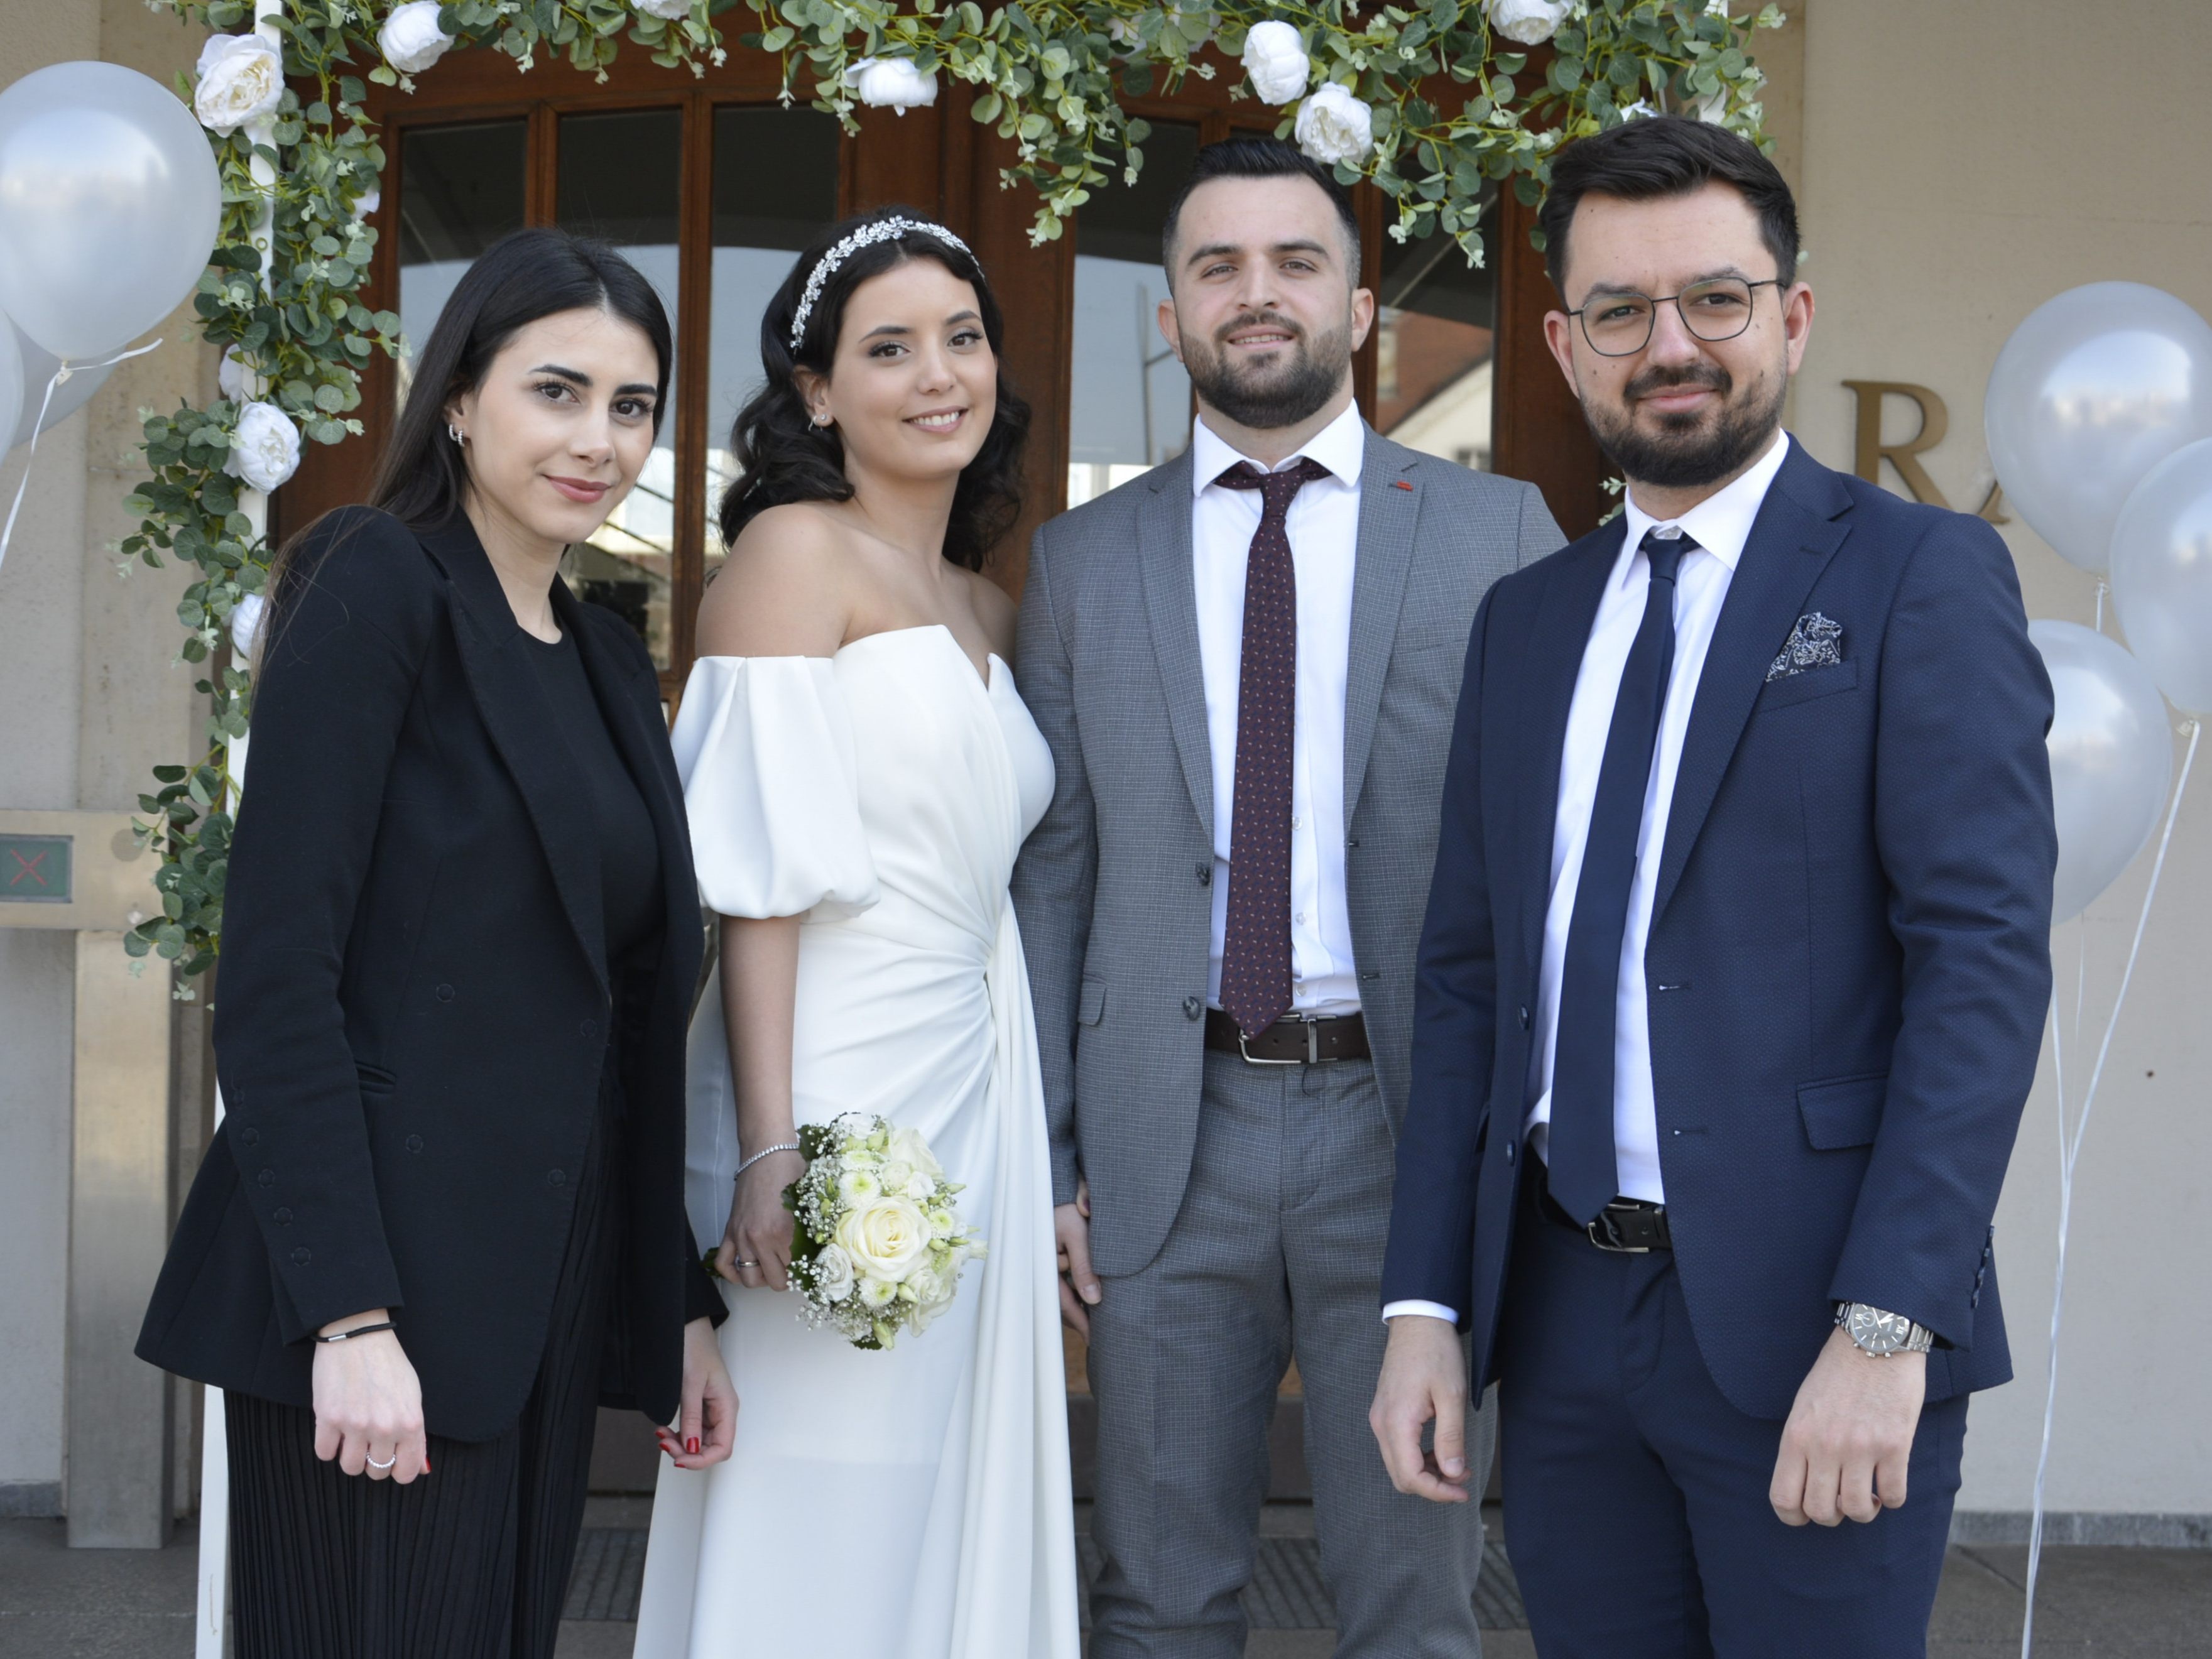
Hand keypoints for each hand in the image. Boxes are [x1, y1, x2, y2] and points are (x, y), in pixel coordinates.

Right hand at [311, 1309, 427, 1483]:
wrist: (358, 1336)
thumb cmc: (388, 1364)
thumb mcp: (412, 1395)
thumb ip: (413, 1432)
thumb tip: (416, 1466)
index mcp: (410, 1423)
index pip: (406, 1471)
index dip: (399, 1472)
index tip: (393, 1465)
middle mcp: (384, 1428)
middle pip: (376, 1471)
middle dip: (373, 1462)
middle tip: (370, 1444)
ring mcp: (355, 1425)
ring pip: (349, 1467)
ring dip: (350, 1456)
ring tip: (351, 1437)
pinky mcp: (328, 1418)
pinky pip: (324, 1453)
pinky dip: (328, 1446)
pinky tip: (334, 1430)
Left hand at [655, 1317, 737, 1469]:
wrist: (686, 1325)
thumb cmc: (693, 1347)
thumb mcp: (690, 1384)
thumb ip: (691, 1417)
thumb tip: (691, 1448)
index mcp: (727, 1406)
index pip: (723, 1448)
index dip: (702, 1460)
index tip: (679, 1459)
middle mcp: (722, 1411)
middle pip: (711, 1448)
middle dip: (688, 1453)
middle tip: (664, 1445)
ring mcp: (711, 1409)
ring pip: (700, 1441)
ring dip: (681, 1445)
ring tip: (661, 1435)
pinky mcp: (699, 1405)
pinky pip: (692, 1429)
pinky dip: (678, 1434)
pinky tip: (664, 1429)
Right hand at [715, 1147, 802, 1290]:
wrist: (767, 1152)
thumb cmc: (793, 1172)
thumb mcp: (810, 1203)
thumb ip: (812, 1232)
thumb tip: (820, 1255)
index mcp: (784, 1234)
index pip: (796, 1272)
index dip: (806, 1271)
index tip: (811, 1267)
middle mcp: (760, 1240)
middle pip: (773, 1281)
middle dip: (786, 1278)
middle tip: (794, 1268)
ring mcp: (741, 1237)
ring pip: (749, 1279)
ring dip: (763, 1277)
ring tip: (774, 1267)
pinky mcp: (729, 1231)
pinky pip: (723, 1264)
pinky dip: (733, 1273)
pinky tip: (746, 1268)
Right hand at [1055, 1184, 1100, 1335]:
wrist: (1055, 1189)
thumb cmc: (1066, 1210)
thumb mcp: (1078, 1235)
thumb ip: (1085, 1267)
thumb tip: (1094, 1299)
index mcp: (1046, 1266)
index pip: (1064, 1302)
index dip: (1080, 1322)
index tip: (1094, 1339)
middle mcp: (1043, 1268)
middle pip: (1061, 1303)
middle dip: (1078, 1319)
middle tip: (1097, 1337)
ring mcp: (1047, 1264)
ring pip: (1062, 1293)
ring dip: (1077, 1306)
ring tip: (1094, 1321)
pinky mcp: (1051, 1258)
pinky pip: (1062, 1281)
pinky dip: (1075, 1292)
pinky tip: (1086, 1297)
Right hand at [1369, 1314, 1471, 1503]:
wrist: (1417, 1322)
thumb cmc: (1436, 1353)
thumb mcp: (1452, 1396)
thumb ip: (1451, 1438)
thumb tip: (1452, 1474)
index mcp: (1397, 1422)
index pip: (1411, 1476)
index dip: (1437, 1492)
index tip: (1462, 1491)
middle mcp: (1382, 1424)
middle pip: (1401, 1477)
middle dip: (1433, 1486)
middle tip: (1462, 1478)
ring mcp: (1380, 1418)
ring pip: (1399, 1465)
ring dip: (1427, 1472)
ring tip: (1456, 1463)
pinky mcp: (1385, 1412)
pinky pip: (1397, 1448)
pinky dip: (1419, 1457)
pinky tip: (1441, 1448)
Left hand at [1770, 1325, 1927, 1525]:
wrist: (1874, 1340)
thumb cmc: (1836, 1375)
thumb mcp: (1803, 1407)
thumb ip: (1801, 1447)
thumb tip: (1805, 1487)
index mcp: (1796, 1437)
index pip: (1783, 1498)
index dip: (1794, 1516)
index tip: (1807, 1513)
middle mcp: (1824, 1446)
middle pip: (1821, 1512)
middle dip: (1832, 1515)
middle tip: (1841, 1499)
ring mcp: (1860, 1448)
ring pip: (1858, 1511)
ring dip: (1864, 1509)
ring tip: (1867, 1492)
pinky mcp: (1894, 1445)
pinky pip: (1893, 1496)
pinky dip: (1891, 1498)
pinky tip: (1888, 1483)